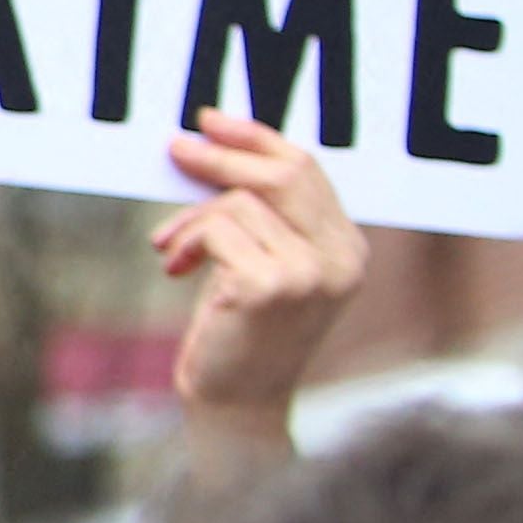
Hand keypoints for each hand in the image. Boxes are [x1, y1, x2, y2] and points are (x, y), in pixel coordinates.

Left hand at [158, 106, 365, 455]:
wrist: (236, 401)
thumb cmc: (241, 332)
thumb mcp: (262, 266)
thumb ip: (261, 219)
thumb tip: (208, 149)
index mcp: (349, 250)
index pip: (309, 171)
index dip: (259, 139)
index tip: (212, 120)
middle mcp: (342, 259)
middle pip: (284, 174)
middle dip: (223, 155)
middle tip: (176, 147)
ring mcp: (311, 273)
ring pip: (239, 203)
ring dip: (192, 221)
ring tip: (173, 250)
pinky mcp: (271, 286)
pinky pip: (218, 229)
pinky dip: (188, 241)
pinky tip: (177, 270)